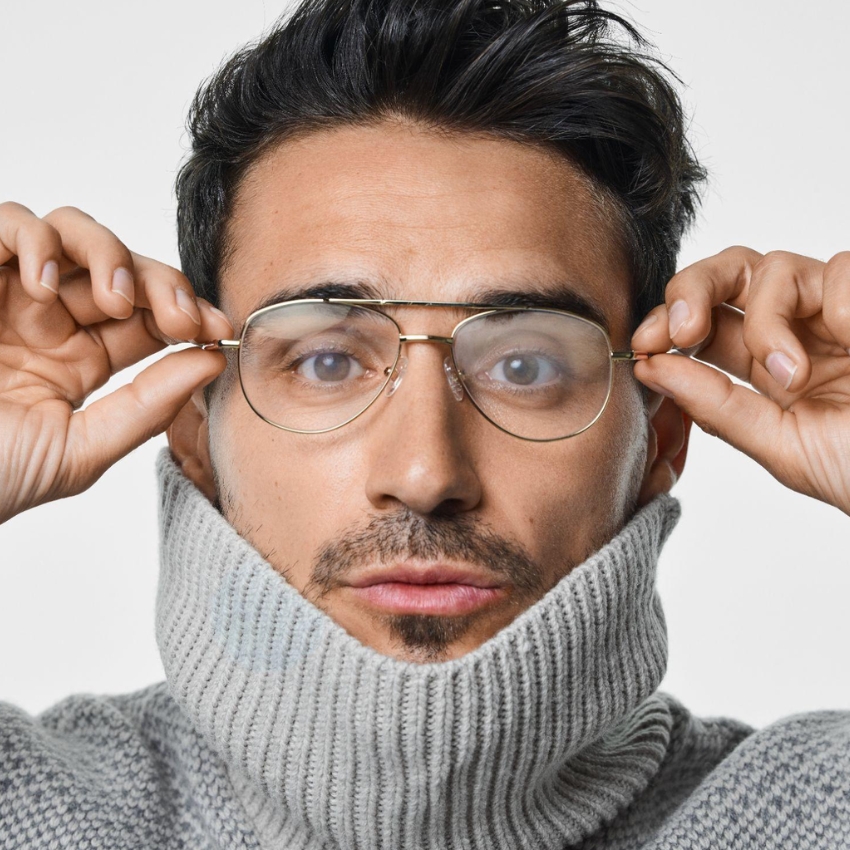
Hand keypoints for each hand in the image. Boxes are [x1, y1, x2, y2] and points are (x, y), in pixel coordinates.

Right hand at [0, 202, 232, 524]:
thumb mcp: (78, 451)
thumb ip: (147, 407)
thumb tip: (210, 361)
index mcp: (79, 360)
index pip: (149, 317)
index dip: (190, 314)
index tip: (219, 330)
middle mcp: (47, 320)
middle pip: (124, 268)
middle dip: (164, 284)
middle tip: (180, 317)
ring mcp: (7, 293)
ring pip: (73, 233)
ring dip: (109, 254)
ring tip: (114, 301)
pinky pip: (9, 224)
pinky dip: (38, 242)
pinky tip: (45, 290)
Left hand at [631, 246, 849, 515]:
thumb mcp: (781, 446)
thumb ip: (716, 405)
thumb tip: (649, 368)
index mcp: (765, 366)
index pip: (701, 323)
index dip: (665, 323)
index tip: (643, 347)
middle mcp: (797, 331)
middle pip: (727, 272)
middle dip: (692, 289)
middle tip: (683, 331)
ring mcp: (841, 312)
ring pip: (777, 267)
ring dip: (768, 320)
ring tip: (792, 378)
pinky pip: (844, 269)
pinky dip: (839, 305)